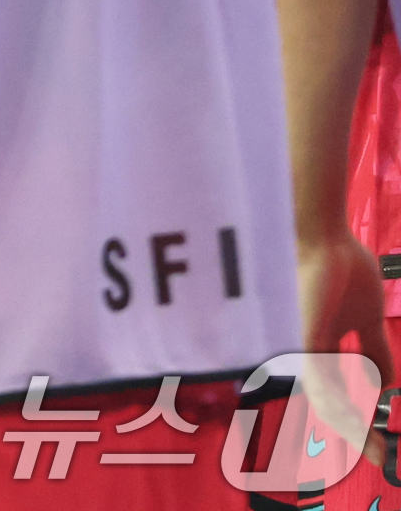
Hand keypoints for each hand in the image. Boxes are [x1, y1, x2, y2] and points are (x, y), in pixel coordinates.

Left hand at [298, 231, 393, 464]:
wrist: (324, 235)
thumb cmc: (343, 267)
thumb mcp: (369, 319)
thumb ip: (377, 351)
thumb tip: (390, 384)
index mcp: (320, 346)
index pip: (337, 392)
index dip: (358, 419)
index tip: (380, 445)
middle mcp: (305, 351)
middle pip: (330, 401)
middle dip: (356, 432)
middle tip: (379, 455)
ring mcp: (301, 347)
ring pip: (326, 399)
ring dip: (353, 426)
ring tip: (376, 447)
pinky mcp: (302, 340)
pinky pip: (321, 385)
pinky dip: (341, 408)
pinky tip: (360, 425)